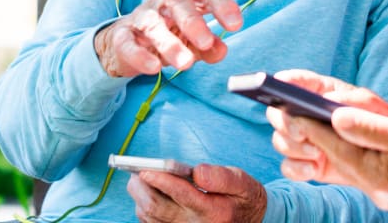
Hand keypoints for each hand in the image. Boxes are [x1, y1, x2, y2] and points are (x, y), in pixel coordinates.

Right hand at [95, 0, 242, 77]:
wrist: (125, 44)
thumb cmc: (167, 36)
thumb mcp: (192, 42)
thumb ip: (209, 47)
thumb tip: (222, 50)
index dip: (223, 5)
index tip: (236, 25)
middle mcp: (164, 1)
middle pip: (178, 0)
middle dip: (193, 21)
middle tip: (206, 42)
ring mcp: (141, 17)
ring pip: (153, 22)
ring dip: (170, 43)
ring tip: (185, 63)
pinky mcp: (122, 36)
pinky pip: (128, 43)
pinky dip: (141, 55)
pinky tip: (154, 68)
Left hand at [128, 163, 266, 222]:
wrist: (249, 220)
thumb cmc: (242, 197)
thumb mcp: (242, 182)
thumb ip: (221, 176)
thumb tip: (196, 171)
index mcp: (214, 211)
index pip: (182, 195)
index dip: (162, 180)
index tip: (147, 169)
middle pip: (157, 208)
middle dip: (143, 188)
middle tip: (138, 172)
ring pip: (150, 217)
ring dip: (140, 198)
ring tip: (140, 179)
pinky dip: (144, 208)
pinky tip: (148, 194)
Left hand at [268, 72, 387, 211]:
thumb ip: (372, 128)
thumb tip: (336, 117)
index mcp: (382, 175)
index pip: (337, 149)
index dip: (311, 128)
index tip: (290, 110)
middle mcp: (379, 190)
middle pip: (336, 162)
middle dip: (311, 139)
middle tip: (287, 118)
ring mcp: (386, 194)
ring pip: (346, 170)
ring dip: (324, 149)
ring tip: (304, 128)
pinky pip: (360, 174)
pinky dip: (346, 158)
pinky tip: (339, 146)